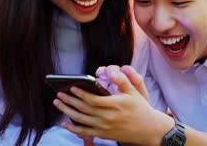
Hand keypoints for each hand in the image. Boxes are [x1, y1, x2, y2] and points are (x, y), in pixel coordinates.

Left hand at [54, 67, 172, 144]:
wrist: (148, 129)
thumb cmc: (139, 108)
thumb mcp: (134, 92)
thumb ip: (122, 80)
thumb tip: (111, 71)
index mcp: (115, 105)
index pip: (94, 99)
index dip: (81, 93)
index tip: (72, 87)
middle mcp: (108, 117)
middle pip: (84, 109)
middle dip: (69, 101)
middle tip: (59, 93)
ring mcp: (105, 128)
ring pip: (81, 120)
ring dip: (67, 111)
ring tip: (58, 103)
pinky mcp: (103, 135)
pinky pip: (84, 132)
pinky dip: (72, 128)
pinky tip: (64, 122)